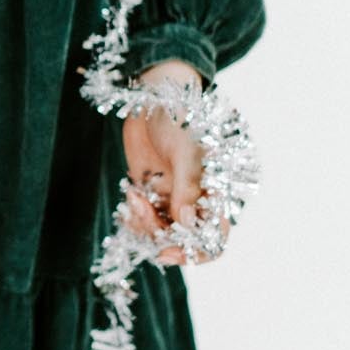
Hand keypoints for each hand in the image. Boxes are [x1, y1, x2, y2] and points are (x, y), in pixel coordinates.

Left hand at [121, 61, 228, 266]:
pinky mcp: (152, 196)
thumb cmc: (179, 116)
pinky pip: (143, 222)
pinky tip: (131, 194)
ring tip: (134, 197)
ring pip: (159, 235)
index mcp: (218, 193)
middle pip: (183, 242)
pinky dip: (134, 217)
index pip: (215, 239)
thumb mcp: (187, 150)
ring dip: (142, 225)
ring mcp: (173, 200)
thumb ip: (188, 187)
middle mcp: (197, 202)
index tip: (166, 251)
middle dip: (159, 236)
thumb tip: (188, 222)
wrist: (152, 98)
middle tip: (140, 214)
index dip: (193, 251)